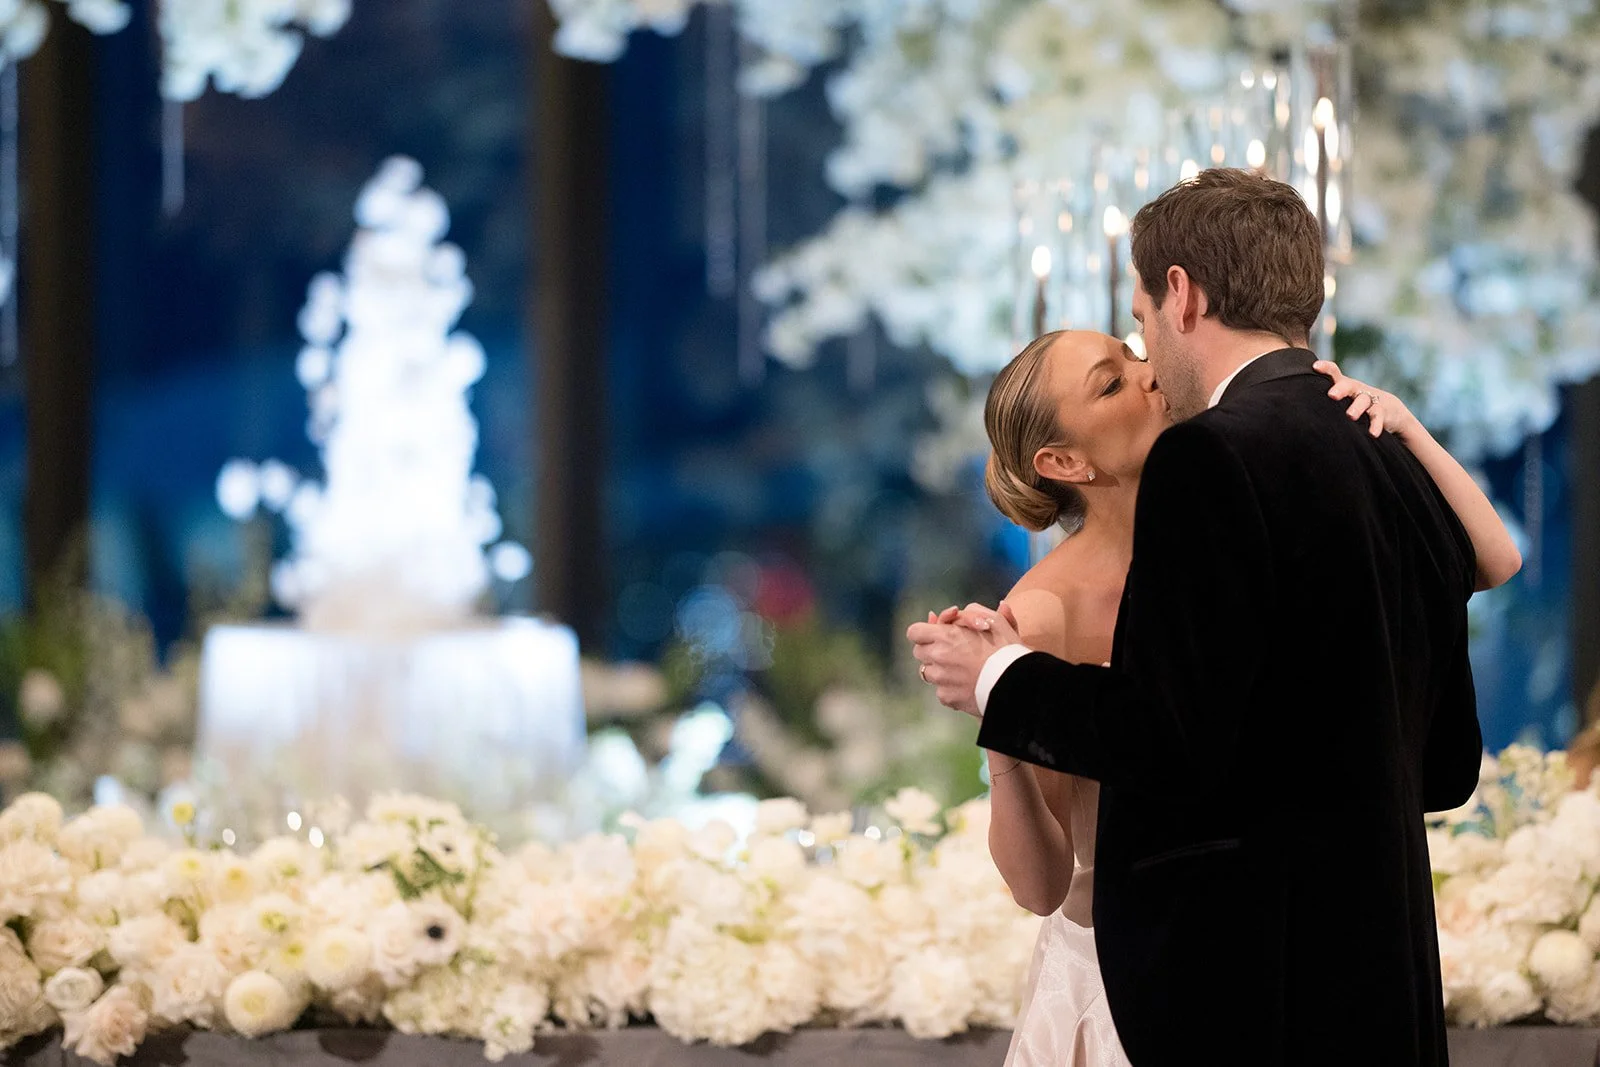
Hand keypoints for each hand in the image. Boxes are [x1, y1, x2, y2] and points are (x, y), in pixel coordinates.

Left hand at [906, 602, 1022, 716]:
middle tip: (952, 652)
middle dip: (931, 650)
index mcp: (946, 636)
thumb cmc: (1007, 649)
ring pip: (928, 673)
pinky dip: (950, 688)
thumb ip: (972, 612)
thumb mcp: (994, 621)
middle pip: (919, 653)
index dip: (924, 632)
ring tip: (962, 670)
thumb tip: (955, 611)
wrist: (1017, 683)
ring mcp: (941, 679)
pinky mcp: (948, 698)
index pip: (914, 632)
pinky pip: (941, 691)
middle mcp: (938, 657)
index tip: (936, 635)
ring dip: (940, 670)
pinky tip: (967, 684)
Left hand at [1314, 360, 1417, 439]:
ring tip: (1350, 416)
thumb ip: (1318, 401)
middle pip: (1348, 385)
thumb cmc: (1351, 404)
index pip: (1334, 373)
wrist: (1387, 409)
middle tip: (1331, 395)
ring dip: (1357, 407)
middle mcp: (1355, 390)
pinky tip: (1372, 434)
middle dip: (1340, 389)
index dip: (1326, 368)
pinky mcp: (1381, 411)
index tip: (1315, 366)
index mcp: (1343, 385)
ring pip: (1364, 400)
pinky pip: (1378, 416)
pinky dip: (1375, 425)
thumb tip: (1288, 410)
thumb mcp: (1338, 401)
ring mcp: (1369, 399)